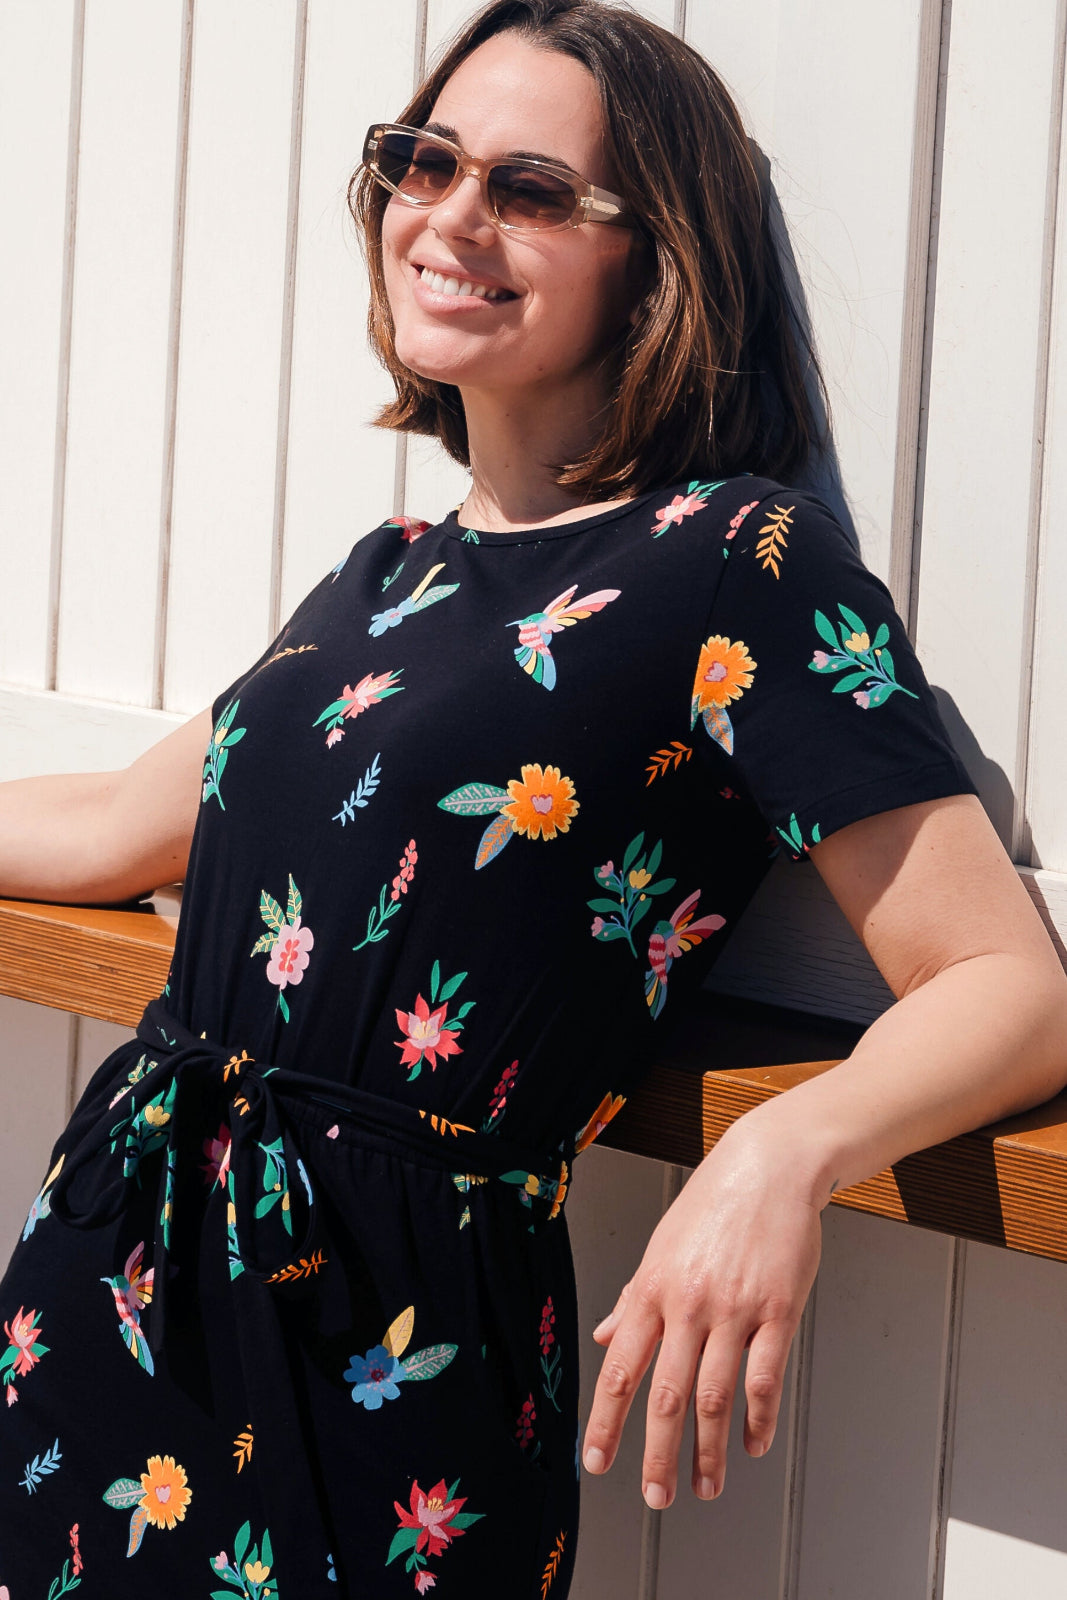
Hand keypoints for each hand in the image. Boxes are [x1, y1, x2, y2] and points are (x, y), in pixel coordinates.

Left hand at [581, 1126, 824, 1506]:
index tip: (598, 1461)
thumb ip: (634, 1297)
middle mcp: (689, 1303)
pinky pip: (766, 1376)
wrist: (769, 1166)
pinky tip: (754, 1443)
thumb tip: (606, 1337)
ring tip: (706, 1487)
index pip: (622, 1369)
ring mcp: (735, 1309)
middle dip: (658, 1454)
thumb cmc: (714, 1204)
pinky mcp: (778, 1310)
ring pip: (716, 1396)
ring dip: (709, 1451)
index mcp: (653, 1290)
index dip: (607, 1420)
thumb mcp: (661, 1246)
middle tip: (656, 1496)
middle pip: (667, 1395)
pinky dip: (759, 1418)